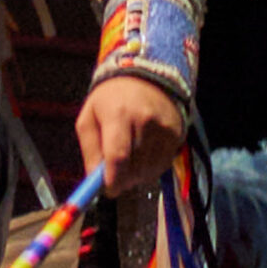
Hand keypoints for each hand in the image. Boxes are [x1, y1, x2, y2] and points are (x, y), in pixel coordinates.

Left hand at [74, 77, 184, 195]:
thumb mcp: (89, 118)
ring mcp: (164, 128)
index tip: (108, 191)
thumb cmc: (110, 100)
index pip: (118, 156)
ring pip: (149, 170)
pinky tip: (142, 154)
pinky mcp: (177, 134)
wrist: (145, 76)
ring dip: (136, 175)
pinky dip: (149, 168)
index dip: (112, 180)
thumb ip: (90, 150)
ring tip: (128, 159)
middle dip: (122, 180)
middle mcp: (144, 121)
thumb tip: (95, 182)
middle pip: (134, 168)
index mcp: (118, 115)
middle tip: (114, 176)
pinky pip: (162, 165)